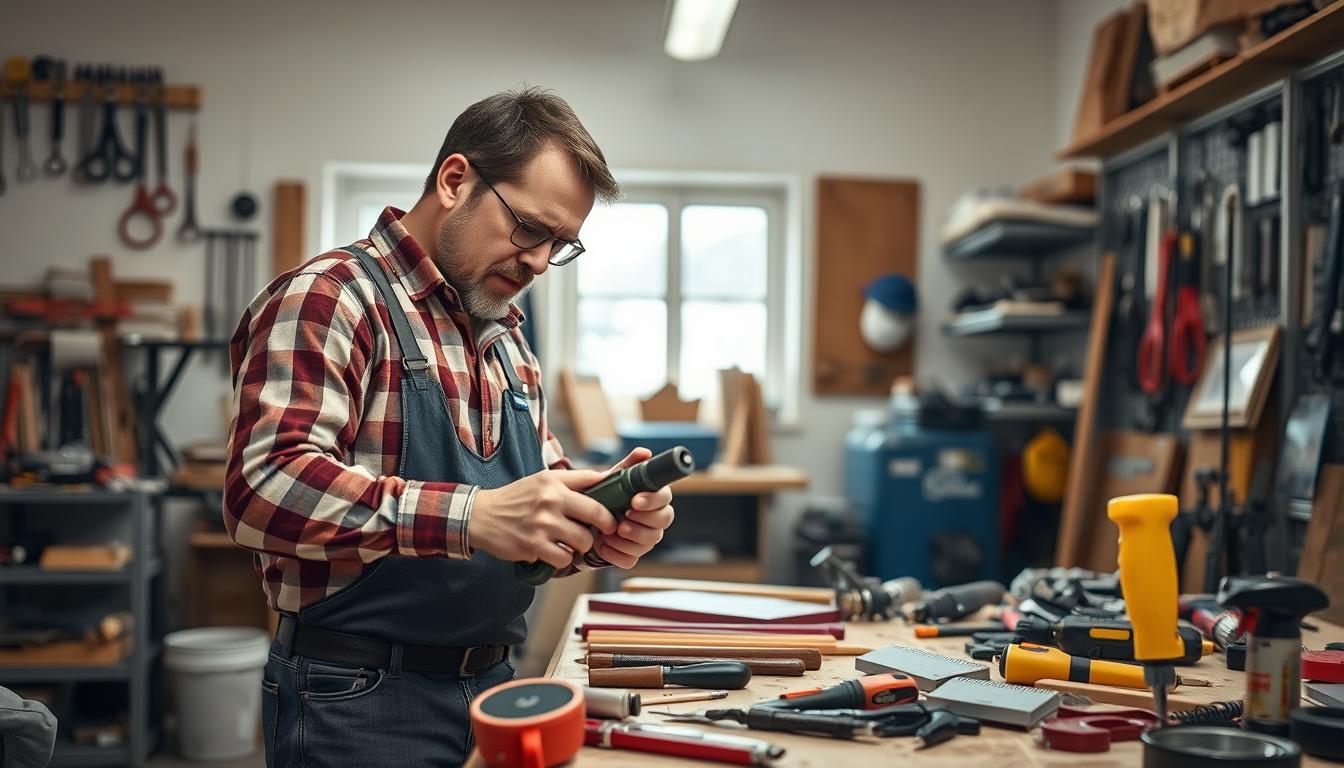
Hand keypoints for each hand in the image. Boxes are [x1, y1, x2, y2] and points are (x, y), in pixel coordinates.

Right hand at [468, 469, 617, 568]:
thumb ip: (572, 481)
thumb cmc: (517, 498)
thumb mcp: (542, 480)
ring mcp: (543, 524)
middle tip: (605, 531)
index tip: (619, 505)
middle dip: (607, 526)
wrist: (481, 515)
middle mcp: (551, 500)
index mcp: (554, 482)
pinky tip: (554, 552)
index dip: (613, 495)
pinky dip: (563, 559)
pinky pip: (564, 559)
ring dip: (582, 546)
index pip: (594, 482)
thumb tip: (607, 477)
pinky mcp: (534, 546)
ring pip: (583, 541)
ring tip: (572, 543)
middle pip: (598, 514)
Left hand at [592, 448, 675, 568]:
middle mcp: (655, 519)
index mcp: (654, 498)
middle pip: (663, 522)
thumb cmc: (605, 497)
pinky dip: (616, 553)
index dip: (653, 500)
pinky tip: (603, 544)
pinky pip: (631, 560)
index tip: (635, 500)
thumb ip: (629, 466)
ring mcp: (645, 539)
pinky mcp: (632, 555)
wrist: (583, 520)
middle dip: (643, 521)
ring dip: (629, 538)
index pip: (665, 499)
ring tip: (609, 532)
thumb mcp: (613, 479)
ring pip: (649, 542)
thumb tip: (645, 452)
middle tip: (623, 518)